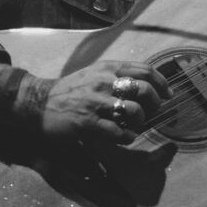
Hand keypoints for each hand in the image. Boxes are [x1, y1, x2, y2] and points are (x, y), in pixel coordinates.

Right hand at [20, 60, 170, 145]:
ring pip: (134, 112)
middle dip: (155, 104)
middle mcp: (104, 82)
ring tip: (133, 126)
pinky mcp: (88, 123)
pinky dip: (126, 138)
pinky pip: (118, 132)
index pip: (145, 70)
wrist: (38, 102)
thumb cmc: (70, 90)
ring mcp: (96, 103)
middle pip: (145, 90)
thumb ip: (117, 75)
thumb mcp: (94, 74)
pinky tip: (123, 137)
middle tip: (150, 113)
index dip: (162, 83)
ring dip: (140, 123)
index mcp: (107, 69)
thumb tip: (147, 84)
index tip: (168, 94)